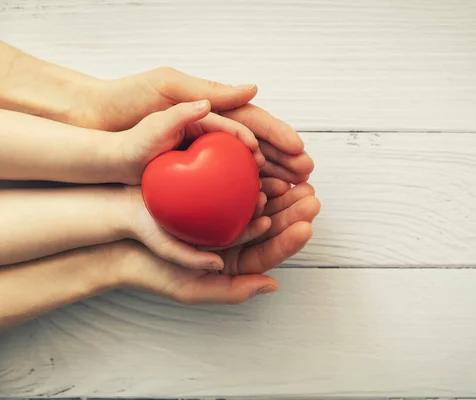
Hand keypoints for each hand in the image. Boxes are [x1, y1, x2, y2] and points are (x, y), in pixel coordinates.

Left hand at [87, 67, 313, 183]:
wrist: (92, 130)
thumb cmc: (126, 101)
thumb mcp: (167, 86)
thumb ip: (209, 89)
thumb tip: (252, 89)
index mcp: (210, 110)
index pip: (253, 122)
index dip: (278, 135)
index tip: (299, 149)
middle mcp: (211, 136)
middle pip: (256, 149)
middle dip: (284, 162)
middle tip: (306, 176)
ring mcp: (202, 159)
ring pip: (244, 171)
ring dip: (271, 181)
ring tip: (293, 193)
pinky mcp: (190, 179)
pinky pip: (223, 189)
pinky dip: (244, 196)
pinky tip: (261, 207)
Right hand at [116, 179, 319, 304]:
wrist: (122, 235)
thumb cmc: (152, 267)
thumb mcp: (190, 287)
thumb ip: (231, 290)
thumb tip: (272, 284)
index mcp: (232, 264)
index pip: (267, 254)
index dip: (289, 241)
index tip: (306, 227)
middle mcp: (232, 242)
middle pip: (271, 228)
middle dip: (293, 213)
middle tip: (312, 198)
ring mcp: (222, 217)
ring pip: (260, 205)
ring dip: (281, 194)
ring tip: (299, 182)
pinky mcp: (213, 196)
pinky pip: (239, 187)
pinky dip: (255, 178)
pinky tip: (268, 169)